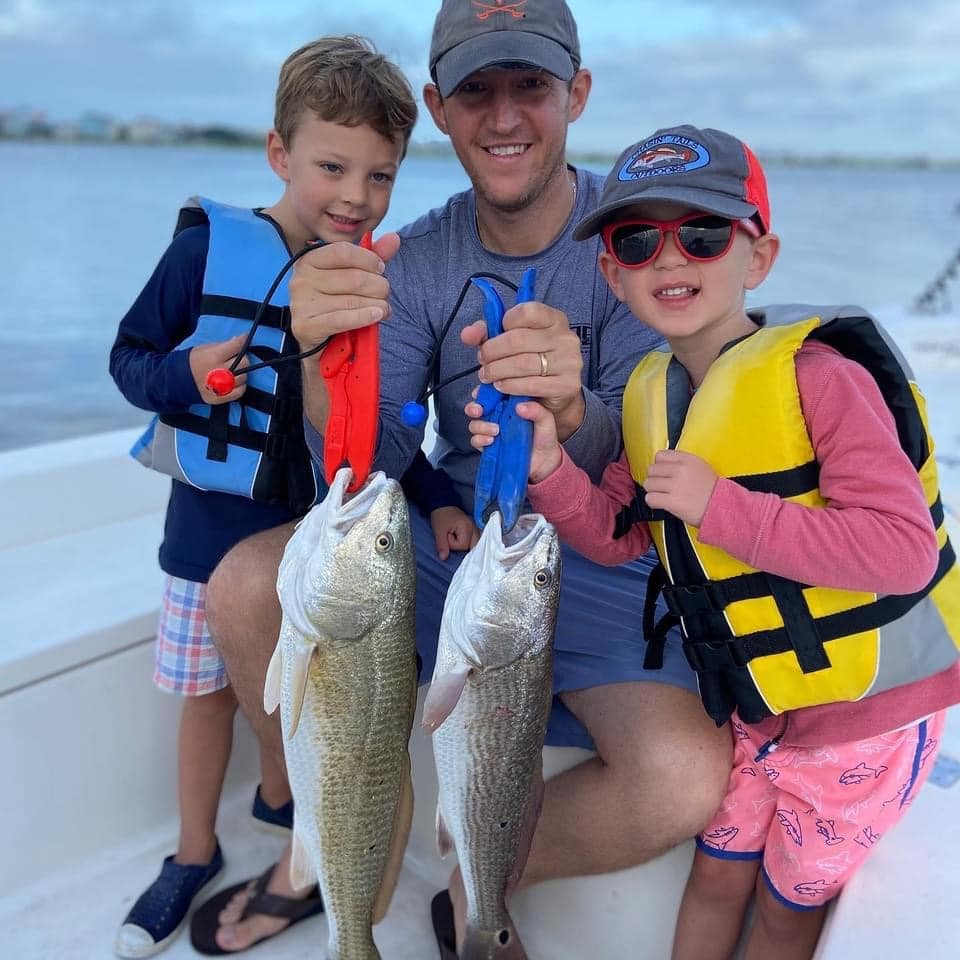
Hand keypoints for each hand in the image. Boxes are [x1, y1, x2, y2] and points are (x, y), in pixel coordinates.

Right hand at [189, 334, 247, 403]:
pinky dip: (240, 386)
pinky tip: (234, 382)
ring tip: (232, 370)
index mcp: (214, 356)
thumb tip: (238, 340)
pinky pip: (240, 391)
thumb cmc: (191, 361)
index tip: (244, 337)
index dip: (243, 339)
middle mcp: (219, 371)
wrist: (177, 380)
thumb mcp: (204, 348)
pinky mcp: (220, 397)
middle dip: (241, 357)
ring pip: (244, 377)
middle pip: (244, 362)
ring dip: (241, 372)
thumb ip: (222, 345)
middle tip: (235, 357)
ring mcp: (220, 386)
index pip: (237, 346)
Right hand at [288, 233, 399, 349]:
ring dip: (376, 305)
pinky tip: (377, 315)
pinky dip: (364, 317)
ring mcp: (301, 303)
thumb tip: (394, 238)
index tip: (381, 269)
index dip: (368, 259)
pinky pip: (342, 319)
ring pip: (351, 300)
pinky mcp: (305, 326)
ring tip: (384, 309)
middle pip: (352, 277)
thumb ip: (372, 258)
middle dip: (378, 286)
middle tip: (385, 294)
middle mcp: (302, 279)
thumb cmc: (337, 304)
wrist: (320, 343)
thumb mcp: (353, 277)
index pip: (343, 251)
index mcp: (310, 260)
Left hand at [429, 506, 479, 560]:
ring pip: (476, 544)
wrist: (443, 505)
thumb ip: (442, 545)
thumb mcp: (439, 531)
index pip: (463, 545)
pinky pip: (475, 540)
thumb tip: (444, 558)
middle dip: (462, 547)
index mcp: (467, 527)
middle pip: (473, 546)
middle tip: (453, 539)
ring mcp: (475, 528)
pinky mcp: (473, 529)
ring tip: (457, 539)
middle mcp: (474, 528)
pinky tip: (465, 542)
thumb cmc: (441, 516)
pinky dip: (470, 543)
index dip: (453, 544)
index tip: (447, 535)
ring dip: (467, 545)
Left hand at [461, 301, 584, 439]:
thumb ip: (487, 333)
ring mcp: (570, 361)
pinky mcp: (567, 384)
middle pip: (518, 340)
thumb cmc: (532, 360)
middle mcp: (566, 337)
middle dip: (492, 352)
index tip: (493, 336)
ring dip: (498, 371)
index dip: (504, 323)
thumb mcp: (510, 341)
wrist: (556, 392)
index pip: (526, 311)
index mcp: (553, 319)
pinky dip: (511, 386)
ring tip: (488, 376)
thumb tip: (467, 334)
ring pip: (523, 363)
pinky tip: (501, 386)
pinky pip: (532, 385)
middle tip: (482, 362)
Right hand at [464, 396, 562, 483]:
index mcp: (510, 405)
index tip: (482, 392)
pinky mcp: (489, 446)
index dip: (484, 391)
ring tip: (495, 430)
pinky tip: (490, 441)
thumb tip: (520, 406)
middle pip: (478, 407)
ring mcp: (492, 431)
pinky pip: (476, 440)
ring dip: (480, 425)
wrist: (544, 463)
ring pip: (475, 424)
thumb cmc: (545, 439)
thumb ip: (537, 411)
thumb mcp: (546, 421)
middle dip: (474, 407)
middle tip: (479, 410)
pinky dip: (479, 439)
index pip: (492, 393)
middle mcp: (499, 416)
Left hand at [643, 449, 717, 526]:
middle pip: (651, 470)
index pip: (659, 456)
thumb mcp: (700, 467)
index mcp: (687, 459)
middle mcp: (680, 470)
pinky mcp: (672, 501)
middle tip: (662, 487)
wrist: (722, 507)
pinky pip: (650, 498)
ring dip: (653, 491)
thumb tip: (663, 464)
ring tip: (662, 495)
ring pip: (648, 484)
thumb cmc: (712, 490)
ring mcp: (675, 485)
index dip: (659, 466)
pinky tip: (660, 503)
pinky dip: (652, 502)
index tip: (663, 473)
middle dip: (655, 479)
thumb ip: (682, 463)